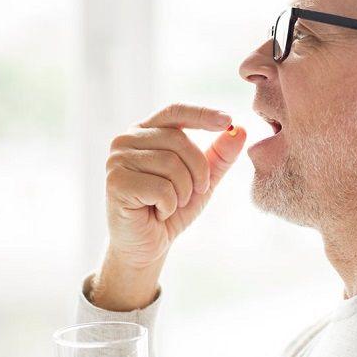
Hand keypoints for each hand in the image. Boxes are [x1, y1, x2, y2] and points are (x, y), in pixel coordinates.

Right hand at [92, 103, 246, 310]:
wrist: (147, 246)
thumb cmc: (171, 209)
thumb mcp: (202, 180)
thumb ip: (220, 155)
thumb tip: (241, 129)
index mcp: (146, 131)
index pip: (175, 111)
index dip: (201, 114)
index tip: (228, 120)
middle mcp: (127, 139)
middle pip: (179, 141)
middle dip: (198, 172)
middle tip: (192, 194)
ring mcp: (117, 159)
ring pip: (171, 165)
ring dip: (183, 192)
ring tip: (170, 205)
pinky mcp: (115, 182)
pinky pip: (160, 188)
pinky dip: (168, 206)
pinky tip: (156, 213)